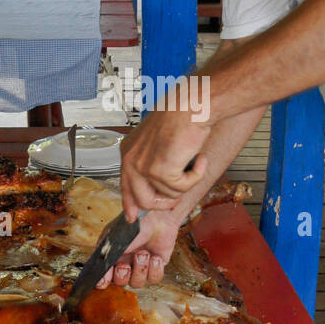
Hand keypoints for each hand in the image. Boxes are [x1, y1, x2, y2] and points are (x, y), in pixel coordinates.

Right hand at [96, 211, 179, 288]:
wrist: (158, 216)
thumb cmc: (136, 222)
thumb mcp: (115, 234)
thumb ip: (108, 250)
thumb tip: (105, 266)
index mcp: (112, 256)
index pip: (104, 275)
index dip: (103, 281)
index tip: (104, 281)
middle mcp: (125, 263)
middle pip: (120, 282)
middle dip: (122, 276)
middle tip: (125, 265)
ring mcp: (140, 266)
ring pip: (137, 283)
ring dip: (140, 270)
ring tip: (143, 253)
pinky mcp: (156, 267)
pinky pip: (154, 278)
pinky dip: (154, 269)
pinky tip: (155, 257)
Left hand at [119, 97, 209, 219]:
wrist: (191, 106)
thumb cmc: (180, 116)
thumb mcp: (159, 142)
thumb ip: (155, 163)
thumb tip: (158, 189)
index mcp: (128, 152)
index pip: (125, 186)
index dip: (130, 204)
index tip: (132, 217)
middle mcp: (131, 160)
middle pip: (142, 200)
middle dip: (163, 203)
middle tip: (178, 195)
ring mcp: (144, 167)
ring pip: (167, 196)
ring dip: (186, 182)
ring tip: (194, 161)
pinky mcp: (160, 171)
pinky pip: (182, 188)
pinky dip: (196, 176)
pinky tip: (199, 158)